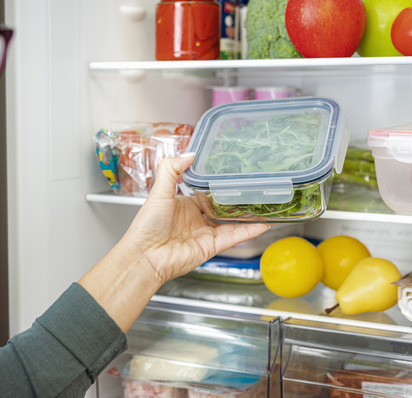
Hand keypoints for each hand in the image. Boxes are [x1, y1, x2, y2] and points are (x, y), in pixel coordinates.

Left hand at [118, 153, 269, 284]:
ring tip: (265, 206)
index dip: (219, 184)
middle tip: (255, 188)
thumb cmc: (146, 226)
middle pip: (222, 207)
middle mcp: (196, 219)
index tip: (234, 174)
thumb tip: (189, 154)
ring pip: (232, 223)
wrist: (145, 256)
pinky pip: (233, 237)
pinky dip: (249, 231)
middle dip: (238, 200)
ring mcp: (205, 233)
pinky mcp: (211, 247)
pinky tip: (262, 224)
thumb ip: (171, 169)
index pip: (207, 192)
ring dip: (248, 216)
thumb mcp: (158, 191)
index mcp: (184, 205)